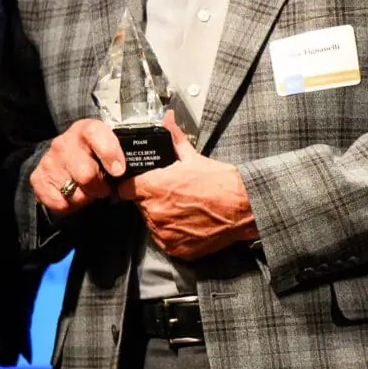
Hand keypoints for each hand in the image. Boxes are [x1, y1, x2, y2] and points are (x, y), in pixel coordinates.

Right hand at [30, 118, 123, 216]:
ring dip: (85, 197)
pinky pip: (59, 202)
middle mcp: (64, 142)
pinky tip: (73, 195)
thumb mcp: (111, 146)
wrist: (64, 158)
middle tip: (103, 187)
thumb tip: (151, 145)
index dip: (110, 153)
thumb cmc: (95, 155)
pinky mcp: (38, 177)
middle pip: (86, 174)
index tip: (119, 171)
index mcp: (87, 129)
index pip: (96, 135)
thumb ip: (128, 150)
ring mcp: (49, 160)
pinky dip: (70, 206)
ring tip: (87, 190)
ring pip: (74, 192)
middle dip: (100, 188)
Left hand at [115, 112, 257, 258]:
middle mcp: (154, 211)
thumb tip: (167, 120)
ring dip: (162, 217)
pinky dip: (173, 233)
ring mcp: (163, 232)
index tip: (139, 185)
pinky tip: (189, 222)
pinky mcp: (174, 248)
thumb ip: (174, 139)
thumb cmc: (221, 183)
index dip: (131, 186)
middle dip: (151, 200)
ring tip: (183, 208)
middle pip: (140, 206)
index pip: (124, 189)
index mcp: (154, 187)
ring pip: (152, 223)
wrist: (243, 208)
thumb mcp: (194, 158)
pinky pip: (165, 239)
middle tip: (172, 195)